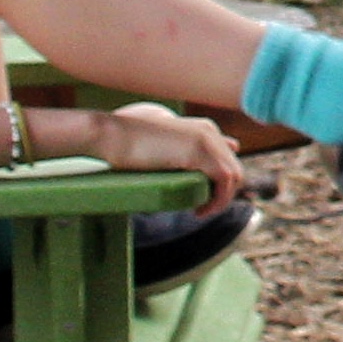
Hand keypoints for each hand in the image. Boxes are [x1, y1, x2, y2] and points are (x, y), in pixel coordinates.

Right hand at [85, 102, 251, 211]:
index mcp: (202, 129)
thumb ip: (179, 149)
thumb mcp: (160, 145)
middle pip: (234, 168)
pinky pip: (224, 179)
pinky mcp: (198, 152)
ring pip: (234, 176)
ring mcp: (207, 139)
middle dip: (223, 193)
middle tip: (200, 210)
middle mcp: (210, 131)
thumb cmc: (126, 142)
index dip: (222, 181)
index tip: (204, 198)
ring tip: (199, 212)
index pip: (228, 156)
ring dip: (221, 199)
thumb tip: (189, 165)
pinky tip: (199, 210)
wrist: (109, 133)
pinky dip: (218, 199)